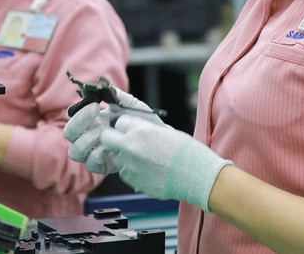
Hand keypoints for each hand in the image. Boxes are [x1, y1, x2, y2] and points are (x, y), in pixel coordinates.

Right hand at [64, 89, 161, 174]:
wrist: (159, 141)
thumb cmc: (144, 122)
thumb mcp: (133, 105)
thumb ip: (118, 96)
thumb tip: (103, 87)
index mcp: (92, 120)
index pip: (72, 116)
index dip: (77, 112)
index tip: (94, 105)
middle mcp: (89, 136)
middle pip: (69, 134)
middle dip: (78, 123)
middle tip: (97, 116)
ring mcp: (94, 152)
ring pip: (75, 151)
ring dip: (86, 140)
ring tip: (103, 133)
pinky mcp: (103, 166)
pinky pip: (91, 164)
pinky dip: (97, 155)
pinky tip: (110, 148)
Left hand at [100, 116, 231, 211]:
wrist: (196, 175)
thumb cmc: (186, 151)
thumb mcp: (165, 130)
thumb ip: (144, 127)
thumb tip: (132, 124)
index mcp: (140, 130)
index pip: (118, 122)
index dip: (124, 125)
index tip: (129, 128)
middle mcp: (130, 147)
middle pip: (106, 138)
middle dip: (113, 138)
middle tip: (125, 141)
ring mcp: (130, 165)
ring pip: (116, 157)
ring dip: (124, 156)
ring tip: (144, 158)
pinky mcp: (133, 181)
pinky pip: (124, 173)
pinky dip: (132, 170)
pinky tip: (148, 170)